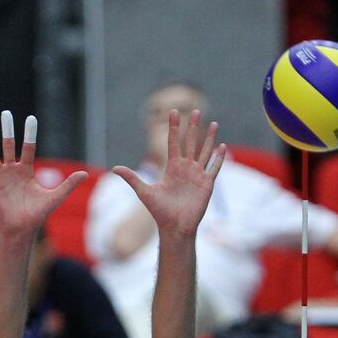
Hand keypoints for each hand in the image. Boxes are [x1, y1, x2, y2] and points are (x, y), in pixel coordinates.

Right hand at [0, 111, 86, 238]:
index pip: (29, 148)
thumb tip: (85, 174)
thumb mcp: (55, 197)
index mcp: (27, 171)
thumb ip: (68, 185)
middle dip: (8, 131)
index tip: (31, 118)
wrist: (22, 229)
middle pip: (9, 146)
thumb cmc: (37, 214)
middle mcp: (12, 171)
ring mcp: (1, 177)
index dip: (30, 134)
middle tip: (5, 113)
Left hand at [113, 109, 224, 235]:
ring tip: (214, 124)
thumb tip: (114, 169)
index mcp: (172, 168)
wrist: (175, 227)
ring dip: (210, 138)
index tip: (173, 112)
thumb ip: (132, 178)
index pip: (173, 143)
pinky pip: (214, 168)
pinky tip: (223, 147)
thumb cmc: (160, 212)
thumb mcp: (144, 192)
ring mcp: (197, 176)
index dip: (173, 128)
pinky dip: (219, 158)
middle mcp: (186, 169)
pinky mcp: (206, 184)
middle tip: (195, 110)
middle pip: (190, 143)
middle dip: (193, 127)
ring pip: (204, 152)